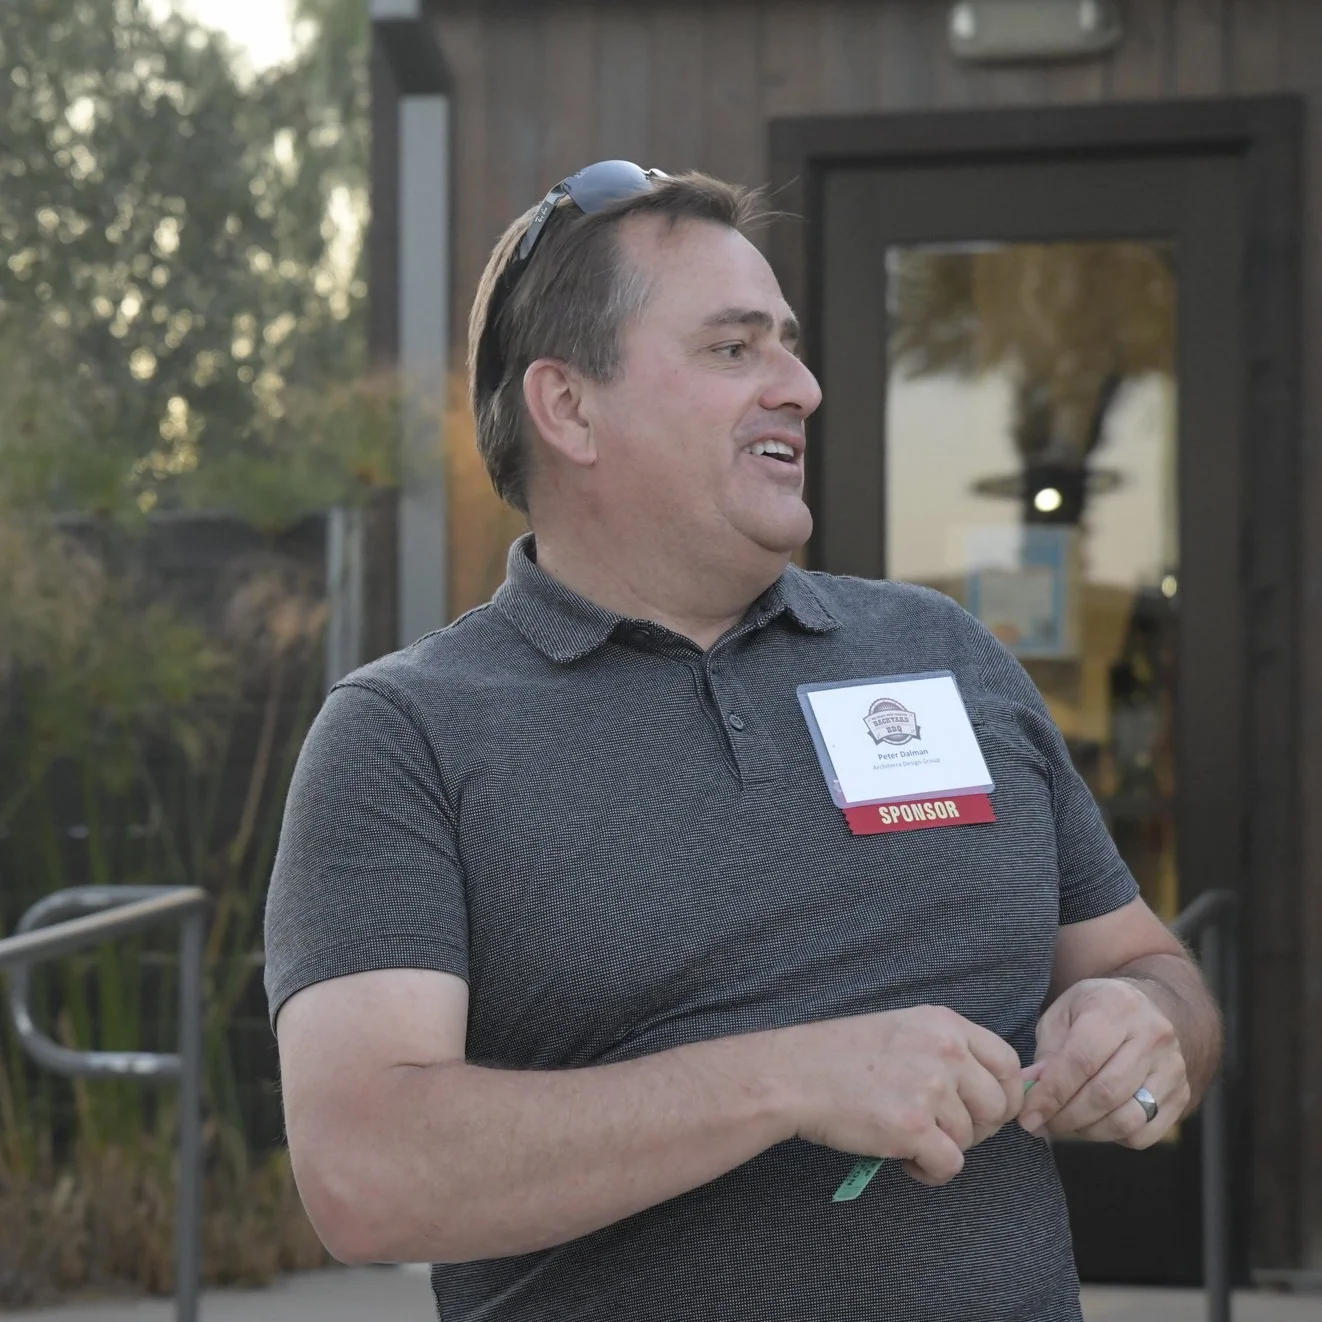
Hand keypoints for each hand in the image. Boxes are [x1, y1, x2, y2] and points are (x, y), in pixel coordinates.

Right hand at [762, 1006, 1025, 1186]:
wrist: (793, 1075)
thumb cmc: (839, 1056)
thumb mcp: (901, 1030)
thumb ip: (945, 1050)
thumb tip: (991, 1090)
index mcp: (943, 1023)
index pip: (1007, 1063)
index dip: (1001, 1095)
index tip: (980, 1111)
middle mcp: (944, 1050)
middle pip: (997, 1106)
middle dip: (976, 1129)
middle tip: (940, 1132)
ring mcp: (930, 1088)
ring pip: (970, 1139)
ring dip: (944, 1148)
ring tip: (907, 1139)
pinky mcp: (913, 1127)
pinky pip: (950, 1166)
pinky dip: (930, 1172)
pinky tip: (904, 1159)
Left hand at [1019, 978, 1189, 1148]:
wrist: (1147, 1006)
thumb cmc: (1095, 1010)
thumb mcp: (1063, 1014)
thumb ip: (1047, 1052)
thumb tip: (1030, 1092)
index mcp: (1116, 1006)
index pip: (1082, 1060)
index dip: (1051, 1093)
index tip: (1028, 1115)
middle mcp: (1152, 1034)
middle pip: (1106, 1093)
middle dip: (1067, 1117)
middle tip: (1042, 1124)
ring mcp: (1173, 1066)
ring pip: (1128, 1118)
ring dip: (1089, 1131)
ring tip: (1065, 1124)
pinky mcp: (1183, 1093)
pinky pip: (1146, 1133)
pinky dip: (1114, 1137)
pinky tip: (1095, 1124)